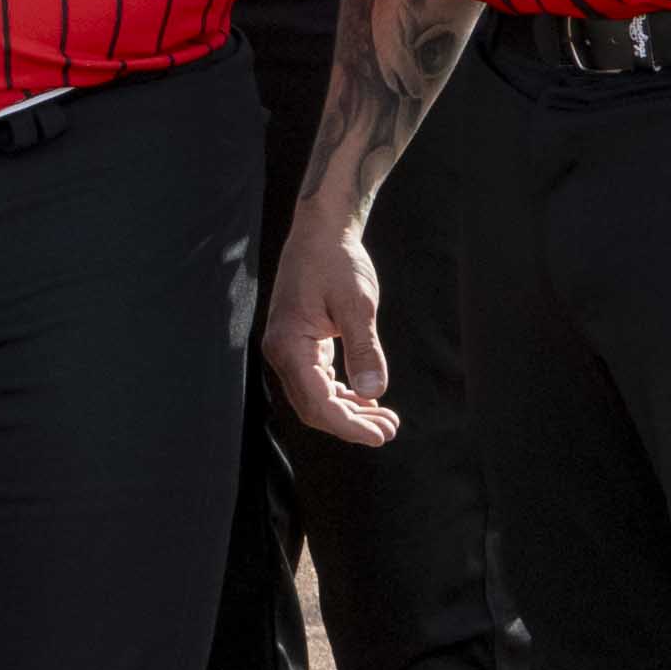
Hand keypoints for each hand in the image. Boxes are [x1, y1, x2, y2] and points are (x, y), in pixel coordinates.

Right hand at [263, 218, 401, 450]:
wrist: (320, 234)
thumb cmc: (335, 262)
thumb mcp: (356, 305)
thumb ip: (364, 350)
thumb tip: (374, 393)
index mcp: (289, 345)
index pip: (317, 403)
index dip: (349, 426)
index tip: (381, 435)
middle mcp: (281, 352)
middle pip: (313, 407)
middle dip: (350, 425)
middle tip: (389, 431)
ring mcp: (288, 349)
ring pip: (315, 397)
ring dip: (349, 412)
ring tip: (385, 419)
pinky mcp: (300, 344)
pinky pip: (317, 382)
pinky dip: (342, 395)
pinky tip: (367, 400)